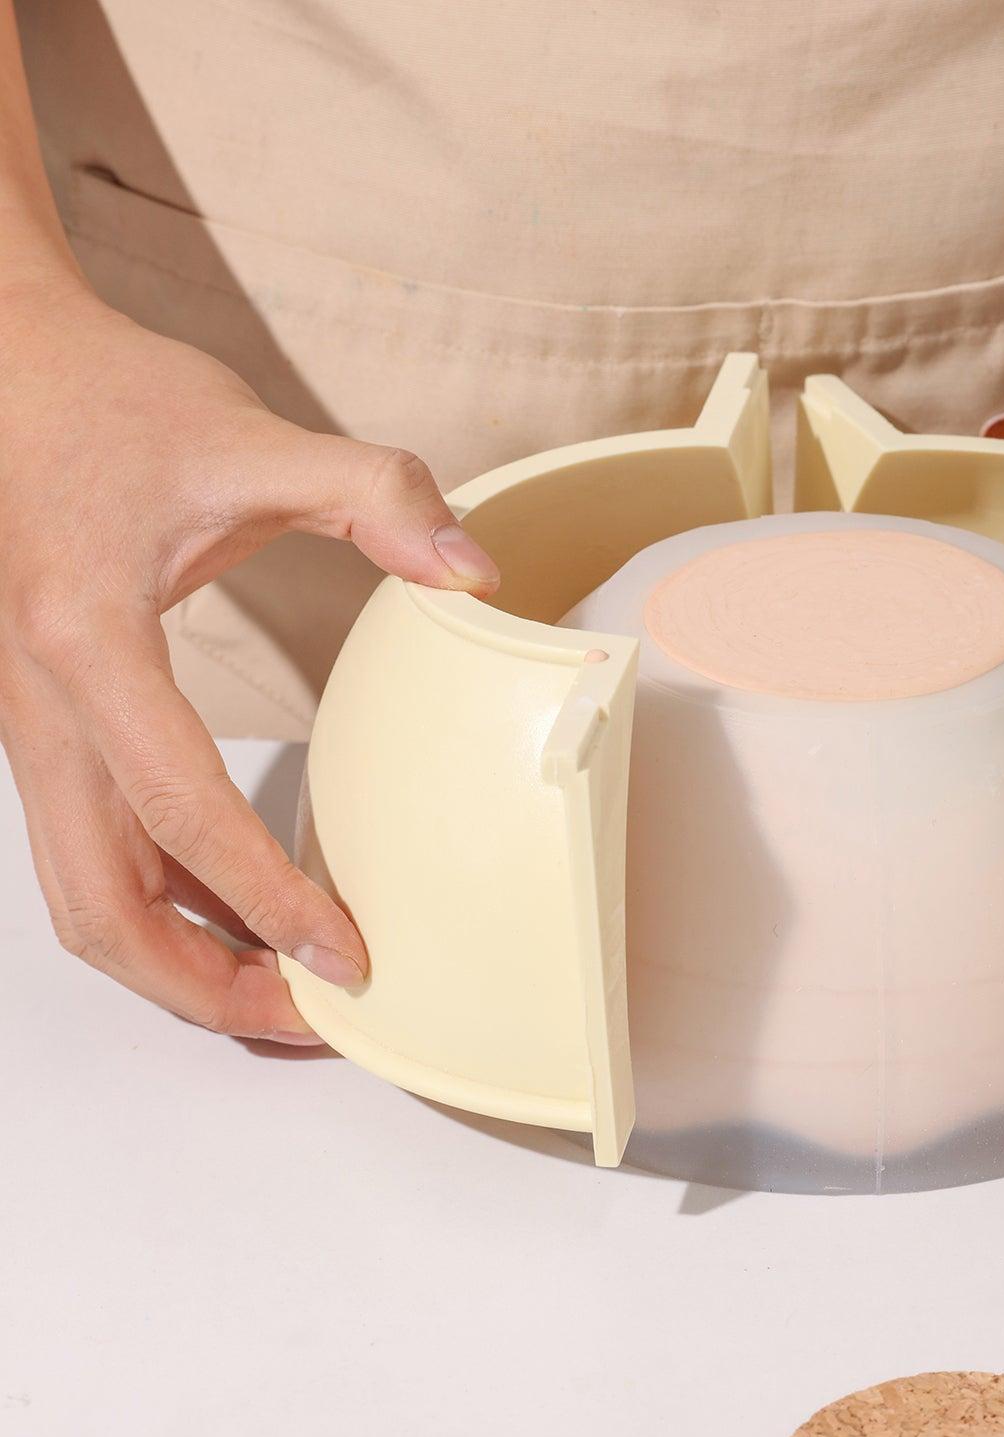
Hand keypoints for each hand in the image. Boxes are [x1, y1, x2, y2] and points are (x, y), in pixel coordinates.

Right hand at [0, 280, 500, 1041]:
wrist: (7, 371)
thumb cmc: (118, 404)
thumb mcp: (255, 437)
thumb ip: (377, 495)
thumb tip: (477, 575)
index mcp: (87, 642)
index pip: (179, 805)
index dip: (265, 895)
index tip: (346, 956)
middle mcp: (38, 705)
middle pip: (100, 903)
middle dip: (202, 983)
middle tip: (314, 1019)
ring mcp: (30, 726)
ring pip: (82, 895)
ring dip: (176, 964)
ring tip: (284, 996)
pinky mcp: (47, 727)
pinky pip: (95, 852)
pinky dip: (163, 907)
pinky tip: (239, 919)